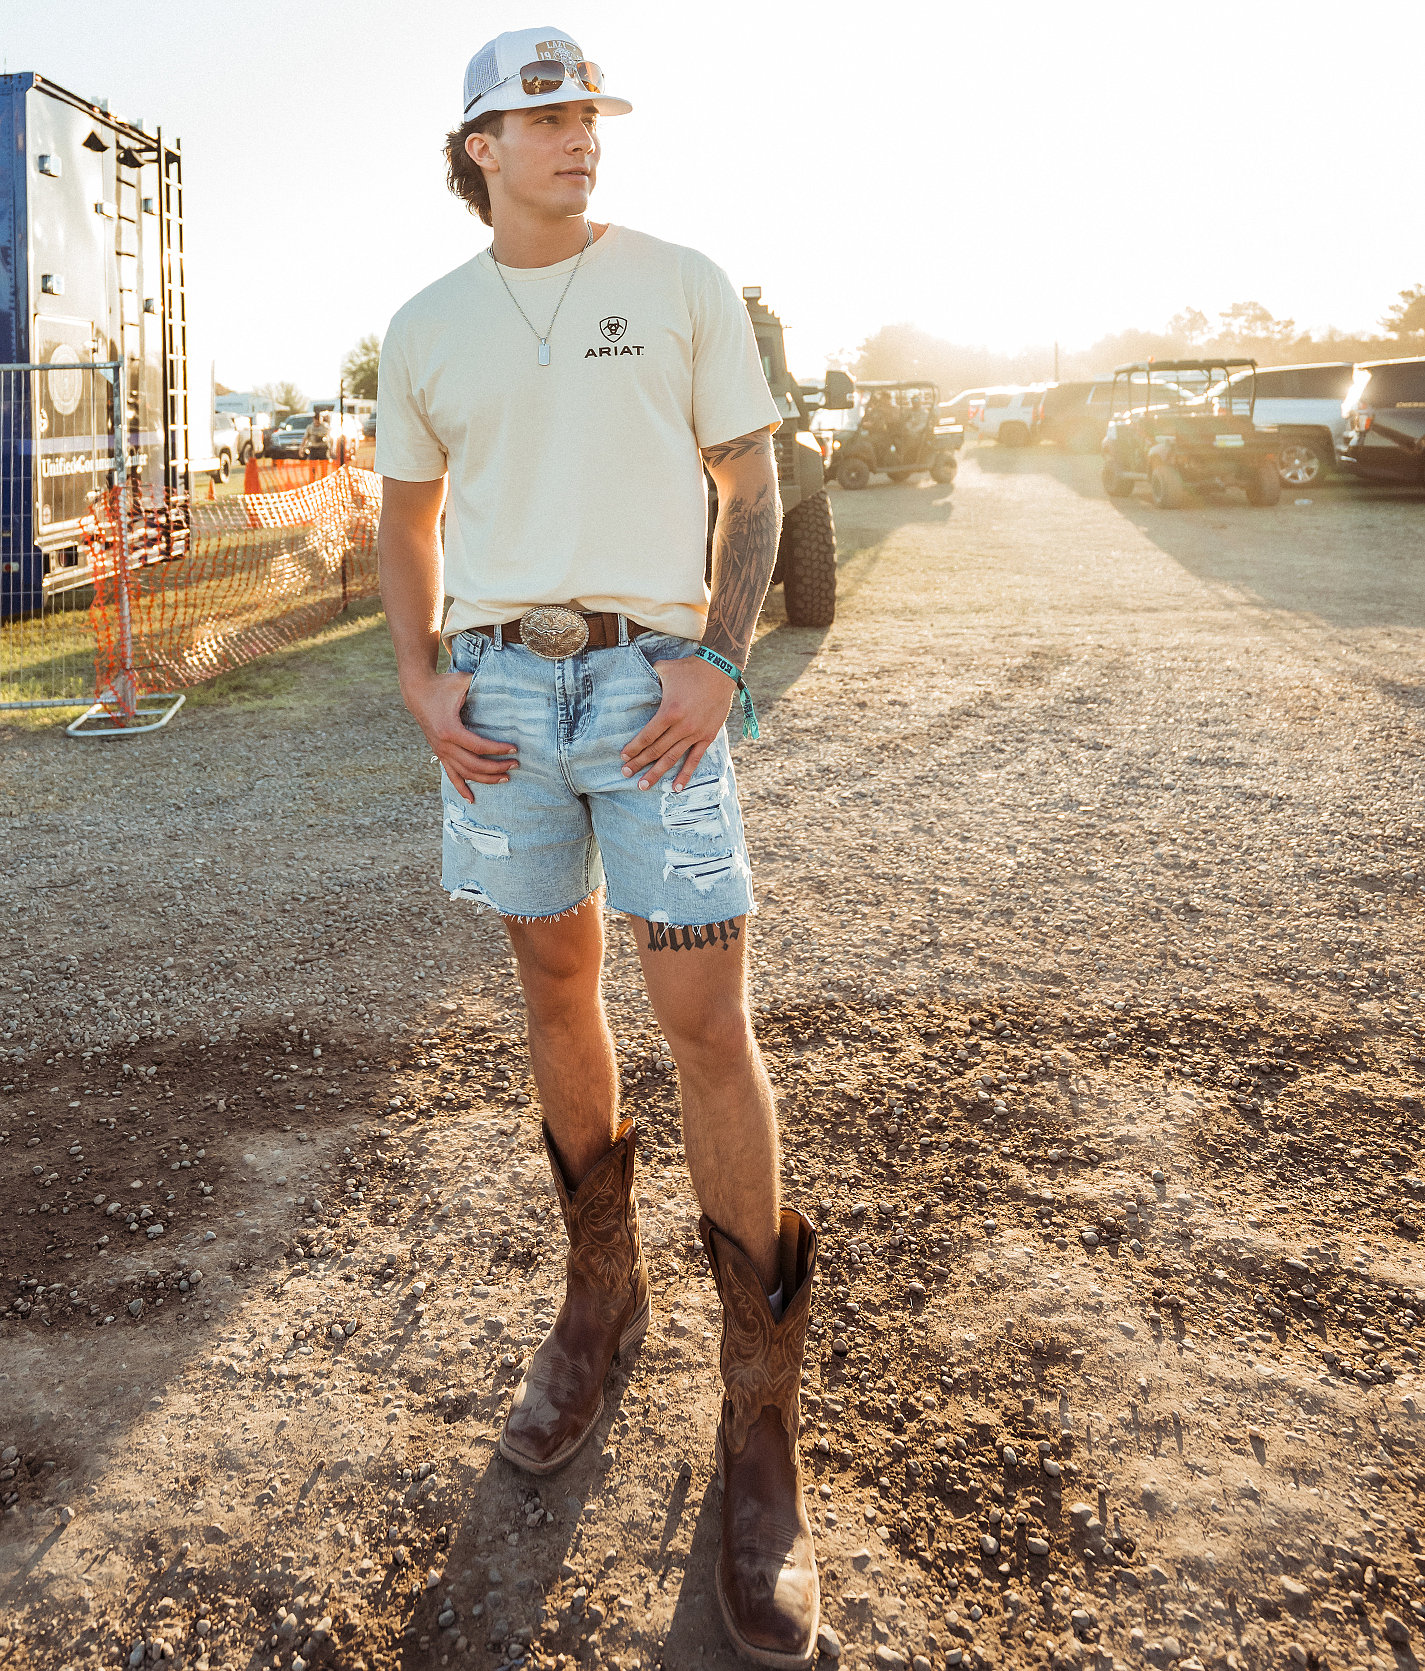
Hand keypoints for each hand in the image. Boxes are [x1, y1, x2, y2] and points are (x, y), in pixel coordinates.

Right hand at [403, 668, 516, 800]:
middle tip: (516, 765)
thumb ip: (481, 683)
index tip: (514, 749)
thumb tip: (505, 681)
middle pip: (474, 764)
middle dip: (497, 767)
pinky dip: (462, 788)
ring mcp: (441, 752)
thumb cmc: (443, 685)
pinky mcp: (439, 754)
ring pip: (465, 773)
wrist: (418, 692)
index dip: (498, 750)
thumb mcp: (462, 681)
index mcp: (450, 730)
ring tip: (505, 778)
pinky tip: (472, 799)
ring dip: (486, 779)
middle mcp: (444, 745)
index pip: (479, 746)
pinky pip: (451, 775)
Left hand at [621, 654, 734, 790]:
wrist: (719, 670)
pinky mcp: (707, 736)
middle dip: (639, 763)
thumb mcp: (663, 669)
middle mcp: (681, 726)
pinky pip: (694, 759)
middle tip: (626, 774)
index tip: (623, 757)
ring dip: (657, 773)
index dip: (634, 748)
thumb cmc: (689, 669)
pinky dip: (685, 774)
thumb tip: (634, 679)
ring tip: (643, 786)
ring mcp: (695, 733)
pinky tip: (676, 788)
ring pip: (672, 758)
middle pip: (656, 750)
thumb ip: (648, 677)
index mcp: (669, 712)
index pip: (647, 736)